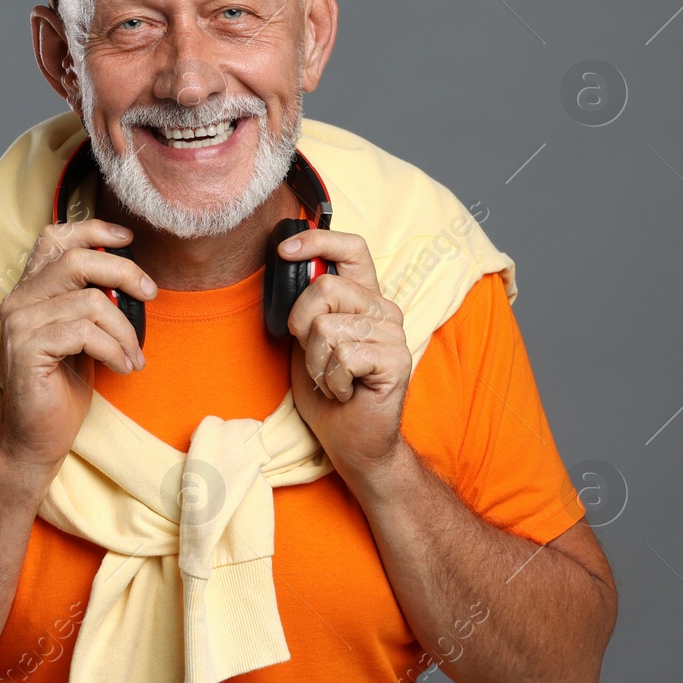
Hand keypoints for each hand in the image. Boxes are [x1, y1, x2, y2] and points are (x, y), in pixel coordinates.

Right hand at [0, 219, 156, 496]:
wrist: (39, 436)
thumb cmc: (64, 385)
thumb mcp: (84, 334)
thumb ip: (93, 301)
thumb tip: (131, 276)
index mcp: (31, 290)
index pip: (54, 238)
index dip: (92, 230)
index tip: (127, 238)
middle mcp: (19, 299)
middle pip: (77, 261)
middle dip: (124, 273)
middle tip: (151, 295)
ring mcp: (19, 323)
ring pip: (90, 302)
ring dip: (125, 330)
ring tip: (134, 355)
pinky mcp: (26, 348)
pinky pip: (85, 333)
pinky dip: (114, 349)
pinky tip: (123, 367)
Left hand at [279, 229, 412, 479]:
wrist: (352, 441)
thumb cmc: (328, 391)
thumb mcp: (308, 341)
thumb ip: (307, 307)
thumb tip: (291, 265)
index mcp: (364, 298)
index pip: (352, 248)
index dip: (317, 241)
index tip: (285, 251)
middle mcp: (383, 309)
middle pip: (325, 289)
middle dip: (302, 326)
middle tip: (315, 356)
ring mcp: (394, 334)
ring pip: (328, 329)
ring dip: (316, 363)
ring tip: (332, 379)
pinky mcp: (396, 360)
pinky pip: (343, 356)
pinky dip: (332, 380)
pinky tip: (346, 391)